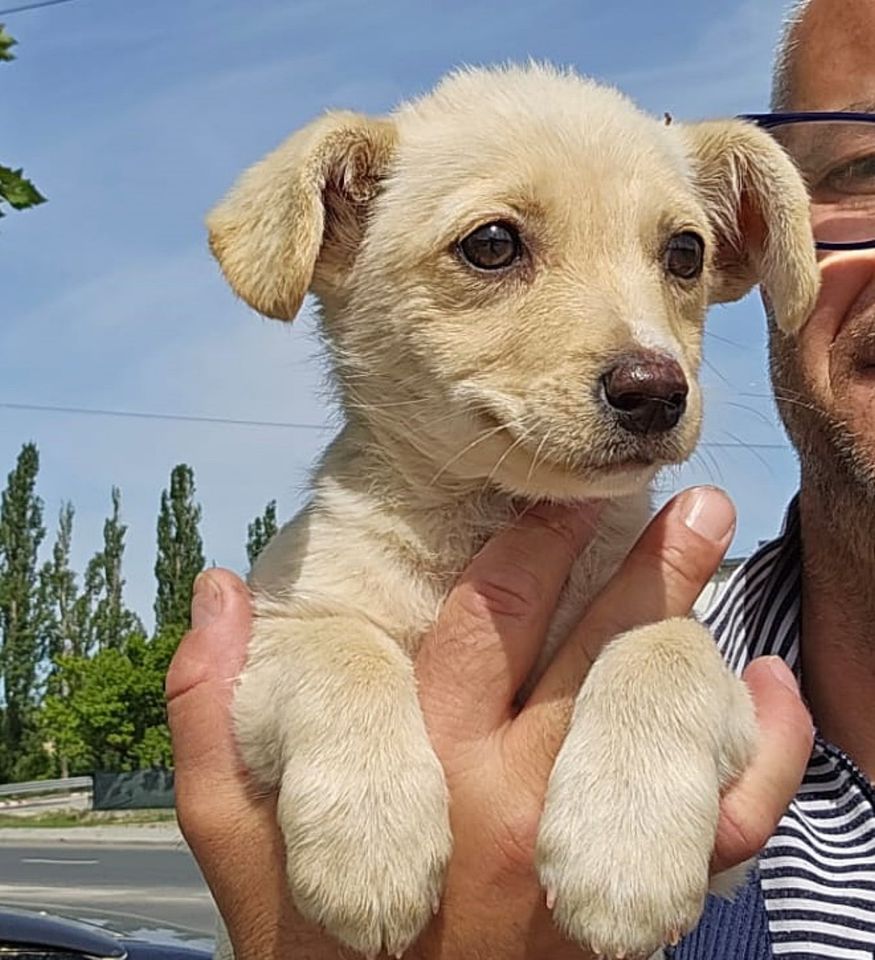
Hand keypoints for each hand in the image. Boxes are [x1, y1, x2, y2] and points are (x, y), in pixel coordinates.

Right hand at [167, 487, 812, 959]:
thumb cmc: (311, 945)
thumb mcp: (235, 840)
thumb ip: (212, 711)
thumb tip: (218, 587)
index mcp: (425, 766)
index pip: (487, 623)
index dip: (529, 547)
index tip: (556, 489)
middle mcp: (513, 801)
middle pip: (592, 654)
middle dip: (643, 567)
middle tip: (685, 493)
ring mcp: (586, 859)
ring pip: (661, 717)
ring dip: (695, 620)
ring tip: (722, 540)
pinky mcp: (635, 912)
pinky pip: (724, 826)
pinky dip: (765, 755)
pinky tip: (772, 685)